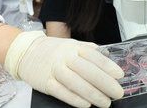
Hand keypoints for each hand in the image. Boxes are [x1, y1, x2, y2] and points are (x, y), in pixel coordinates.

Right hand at [4, 31, 123, 107]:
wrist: (26, 52)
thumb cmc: (53, 49)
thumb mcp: (71, 44)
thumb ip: (89, 50)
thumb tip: (107, 55)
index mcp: (74, 47)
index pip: (94, 56)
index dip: (108, 66)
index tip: (120, 75)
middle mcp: (65, 57)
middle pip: (88, 71)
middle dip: (105, 83)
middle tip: (118, 93)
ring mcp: (55, 70)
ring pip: (77, 83)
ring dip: (93, 95)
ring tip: (106, 103)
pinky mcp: (46, 83)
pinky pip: (62, 92)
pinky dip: (75, 99)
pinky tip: (87, 105)